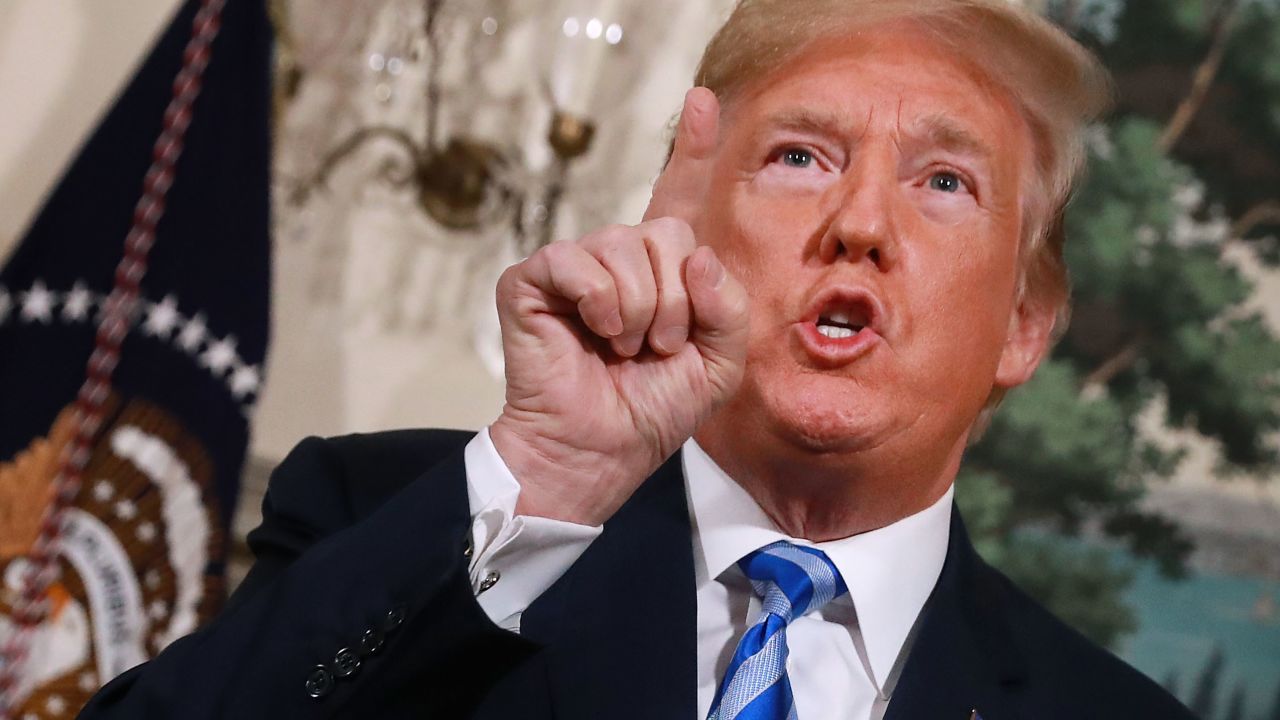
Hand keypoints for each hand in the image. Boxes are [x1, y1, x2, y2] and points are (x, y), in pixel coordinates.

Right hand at [489, 88, 748, 525]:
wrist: (601, 450)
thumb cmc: (653, 410)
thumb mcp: (719, 364)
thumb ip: (729, 307)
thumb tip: (699, 256)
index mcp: (662, 272)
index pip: (678, 199)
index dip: (692, 151)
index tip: (704, 100)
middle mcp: (617, 259)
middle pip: (668, 233)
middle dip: (677, 300)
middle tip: (657, 345)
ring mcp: (574, 267)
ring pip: (626, 247)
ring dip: (641, 310)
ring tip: (625, 347)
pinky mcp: (533, 280)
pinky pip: (578, 262)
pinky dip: (599, 303)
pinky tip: (596, 333)